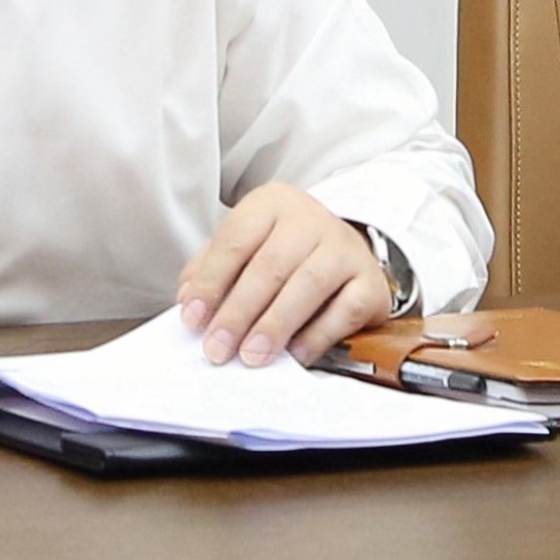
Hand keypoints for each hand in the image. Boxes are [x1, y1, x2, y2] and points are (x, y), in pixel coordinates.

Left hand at [175, 186, 393, 367]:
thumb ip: (212, 271)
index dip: (211, 282)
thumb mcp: (244, 249)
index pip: (235, 241)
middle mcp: (311, 219)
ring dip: (276, 325)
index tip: (192, 319)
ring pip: (309, 284)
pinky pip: (344, 310)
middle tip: (218, 348)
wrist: (346, 252)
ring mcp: (346, 248)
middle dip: (239, 312)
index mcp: (272, 204)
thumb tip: (189, 302)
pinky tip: (294, 354)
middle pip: (270, 265)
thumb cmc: (285, 254)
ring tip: (252, 355)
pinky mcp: (371, 281)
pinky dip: (317, 335)